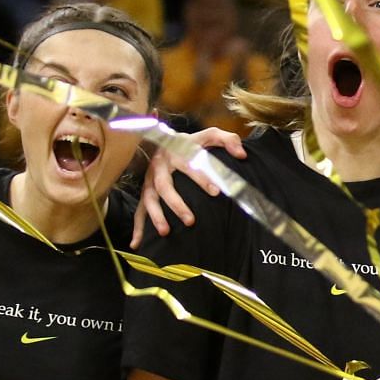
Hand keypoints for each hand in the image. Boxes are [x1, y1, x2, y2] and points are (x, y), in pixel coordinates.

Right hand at [133, 128, 247, 245]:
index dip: (202, 179)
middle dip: (176, 204)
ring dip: (156, 216)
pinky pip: (139, 210)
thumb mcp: (209, 135)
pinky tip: (137, 243)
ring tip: (166, 232)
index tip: (216, 192)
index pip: (189, 165)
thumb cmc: (191, 143)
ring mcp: (149, 180)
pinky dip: (137, 227)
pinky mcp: (145, 192)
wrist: (163, 140)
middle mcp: (159, 167)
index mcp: (176, 152)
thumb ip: (228, 140)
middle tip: (190, 221)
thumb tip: (242, 154)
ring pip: (149, 199)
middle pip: (164, 186)